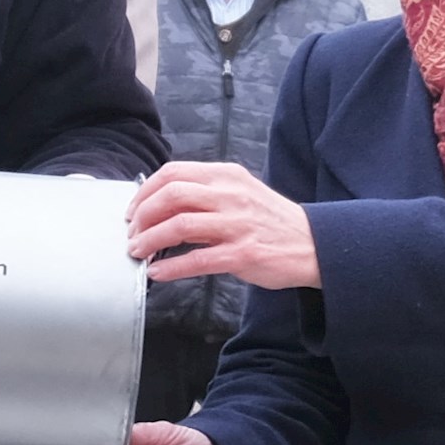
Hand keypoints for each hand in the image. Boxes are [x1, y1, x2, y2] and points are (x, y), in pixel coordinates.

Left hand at [128, 161, 317, 290]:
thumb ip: (206, 193)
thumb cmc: (270, 221)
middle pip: (171, 195)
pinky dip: (171, 267)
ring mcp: (237, 224)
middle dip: (142, 215)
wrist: (313, 244)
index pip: (174, 173)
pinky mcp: (243, 254)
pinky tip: (158, 271)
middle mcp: (231, 195)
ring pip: (179, 225)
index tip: (133, 210)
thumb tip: (161, 204)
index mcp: (226, 176)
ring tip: (138, 252)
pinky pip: (197, 260)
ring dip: (150, 240)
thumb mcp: (240, 192)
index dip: (145, 192)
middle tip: (132, 233)